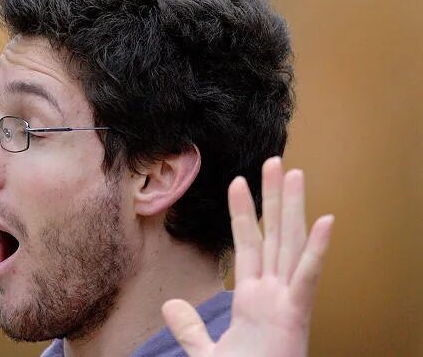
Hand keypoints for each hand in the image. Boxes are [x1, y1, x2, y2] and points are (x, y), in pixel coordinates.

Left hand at [162, 157, 333, 356]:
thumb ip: (191, 329)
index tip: (238, 182)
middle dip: (274, 198)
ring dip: (294, 208)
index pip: (248, 244)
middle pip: (274, 234)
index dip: (243, 213)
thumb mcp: (207, 353)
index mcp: (254, 298)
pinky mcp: (297, 314)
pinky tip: (326, 221)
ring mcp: (287, 301)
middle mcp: (273, 292)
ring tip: (295, 173)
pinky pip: (307, 276)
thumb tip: (171, 307)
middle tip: (275, 160)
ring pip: (291, 244)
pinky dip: (316, 249)